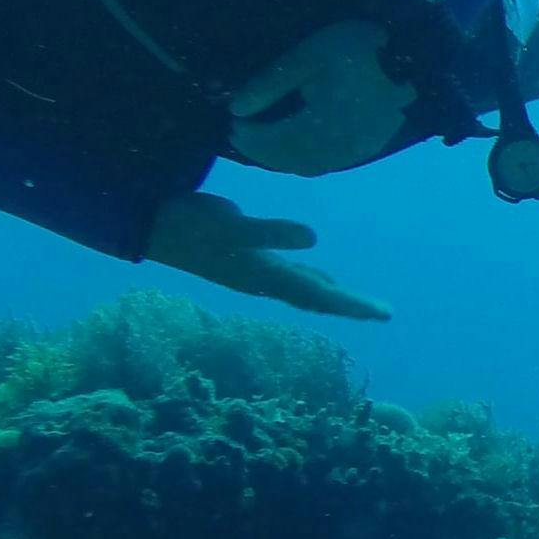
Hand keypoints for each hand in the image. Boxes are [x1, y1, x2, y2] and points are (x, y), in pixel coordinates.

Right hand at [144, 193, 389, 320]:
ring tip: (362, 304)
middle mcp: (265, 280)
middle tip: (385, 312)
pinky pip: (292, 274)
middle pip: (317, 298)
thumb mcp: (230, 227)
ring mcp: (257, 270)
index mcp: (266, 277)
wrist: (153, 225)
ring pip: (306, 288)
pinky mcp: (250, 256)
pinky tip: (323, 277)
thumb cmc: (190, 226)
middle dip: (351, 305)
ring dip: (335, 295)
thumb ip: (271, 233)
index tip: (382, 313)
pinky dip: (313, 277)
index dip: (351, 304)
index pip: (318, 296)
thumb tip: (313, 238)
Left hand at [226, 20, 416, 175]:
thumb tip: (236, 109)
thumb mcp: (310, 54)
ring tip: (262, 143)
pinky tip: (295, 146)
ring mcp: (357, 150)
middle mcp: (339, 146)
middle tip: (240, 136)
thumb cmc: (359, 47)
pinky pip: (329, 163)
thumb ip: (272, 82)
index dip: (251, 137)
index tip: (232, 124)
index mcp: (323, 125)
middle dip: (261, 151)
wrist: (414, 54)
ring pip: (310, 167)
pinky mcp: (369, 146)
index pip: (276, 141)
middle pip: (290, 160)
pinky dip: (305, 159)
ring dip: (282, 159)